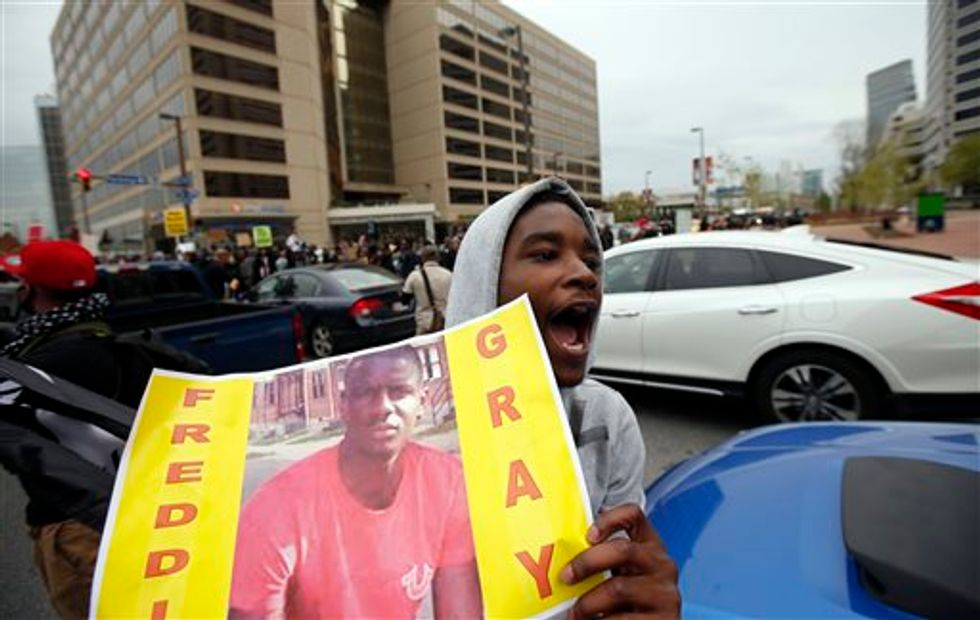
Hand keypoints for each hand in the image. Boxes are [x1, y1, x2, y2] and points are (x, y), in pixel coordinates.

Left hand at [560, 503, 679, 618]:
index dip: (610, 519)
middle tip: (565, 577)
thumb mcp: (620, 575)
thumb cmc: (627, 602)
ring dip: (588, 602)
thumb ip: (603, 561)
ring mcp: (666, 593)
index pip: (634, 515)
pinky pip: (623, 619)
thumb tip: (562, 556)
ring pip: (618, 588)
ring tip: (575, 613)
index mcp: (650, 545)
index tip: (588, 536)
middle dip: (586, 562)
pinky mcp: (665, 619)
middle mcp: (663, 565)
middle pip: (622, 550)